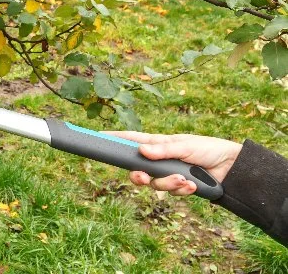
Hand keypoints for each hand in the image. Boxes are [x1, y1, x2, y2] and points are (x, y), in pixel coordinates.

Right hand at [104, 131, 242, 195]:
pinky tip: (192, 185)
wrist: (233, 168)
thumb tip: (141, 151)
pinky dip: (182, 190)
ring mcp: (168, 175)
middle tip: (141, 178)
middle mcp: (159, 161)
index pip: (131, 140)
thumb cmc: (208, 148)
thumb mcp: (185, 146)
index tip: (98, 137)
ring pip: (155, 185)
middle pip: (136, 171)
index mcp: (157, 145)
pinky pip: (172, 193)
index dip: (114, 139)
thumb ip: (163, 150)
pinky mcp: (179, 187)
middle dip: (138, 177)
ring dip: (168, 184)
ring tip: (184, 180)